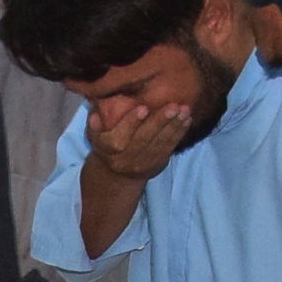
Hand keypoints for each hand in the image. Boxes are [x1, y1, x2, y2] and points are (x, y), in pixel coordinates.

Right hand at [85, 84, 199, 182]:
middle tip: (173, 106)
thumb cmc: (106, 143)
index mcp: (107, 149)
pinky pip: (169, 148)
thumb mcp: (95, 134)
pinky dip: (179, 133)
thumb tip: (97, 109)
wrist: (117, 174)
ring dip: (174, 126)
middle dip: (159, 122)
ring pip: (159, 144)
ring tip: (184, 110)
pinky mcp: (156, 164)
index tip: (143, 108)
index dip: (131, 123)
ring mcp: (142, 163)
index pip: (118, 137)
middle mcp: (124, 159)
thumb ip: (96, 121)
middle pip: (143, 140)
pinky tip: (186, 119)